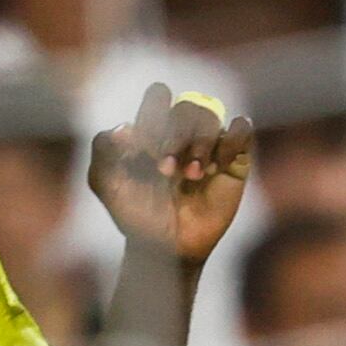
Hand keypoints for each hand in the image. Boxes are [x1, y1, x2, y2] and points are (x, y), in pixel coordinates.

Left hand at [86, 82, 251, 267]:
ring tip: (192, 175)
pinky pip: (241, 129)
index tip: (144, 150)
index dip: (153, 115)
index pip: (158, 96)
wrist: (166, 248)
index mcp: (153, 128)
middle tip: (165, 170)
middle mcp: (183, 131)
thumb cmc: (135, 215)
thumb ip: (103, 151)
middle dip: (175, 136)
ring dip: (200, 143)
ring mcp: (209, 143)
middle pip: (186, 106)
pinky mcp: (234, 159)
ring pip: (212, 115)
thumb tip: (125, 128)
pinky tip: (215, 167)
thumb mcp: (107, 185)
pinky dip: (230, 141)